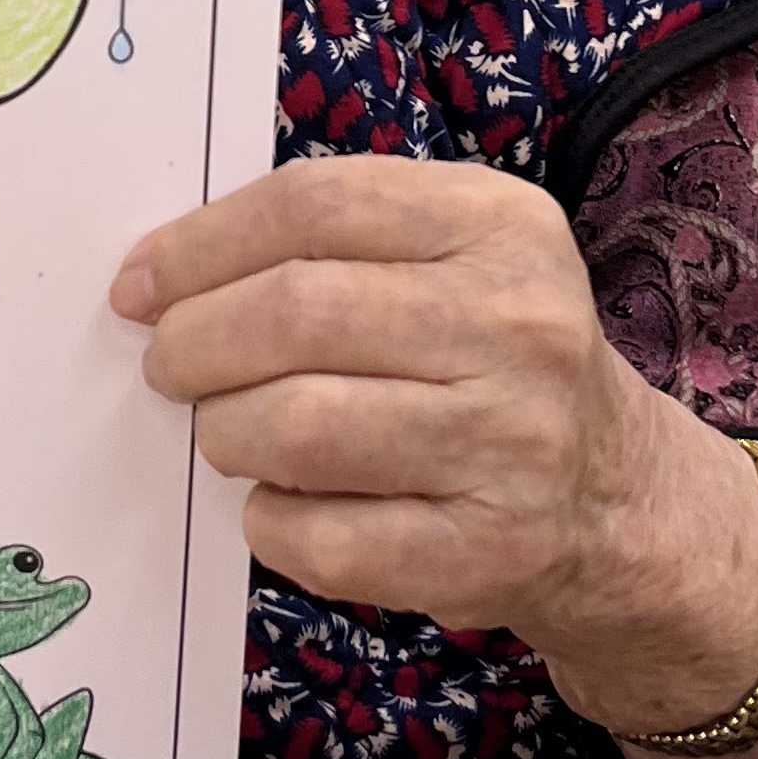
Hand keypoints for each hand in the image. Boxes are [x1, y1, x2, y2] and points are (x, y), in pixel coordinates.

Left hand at [112, 156, 757, 752]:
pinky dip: (269, 519)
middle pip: (296, 313)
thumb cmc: (490, 357)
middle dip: (194, 343)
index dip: (202, 244)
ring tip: (228, 431)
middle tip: (168, 367)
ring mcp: (512, 444)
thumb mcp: (452, 254)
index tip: (141, 284)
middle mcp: (520, 324)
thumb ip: (329, 241)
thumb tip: (160, 275)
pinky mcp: (487, 553)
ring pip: (297, 427)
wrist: (616, 499)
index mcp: (501, 223)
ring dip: (225, 432)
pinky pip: (321, 536)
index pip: (316, 205)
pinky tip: (282, 501)